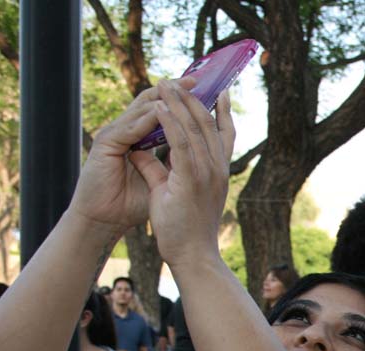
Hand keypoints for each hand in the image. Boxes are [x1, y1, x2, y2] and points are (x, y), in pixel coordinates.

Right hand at [66, 78, 193, 236]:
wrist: (103, 221)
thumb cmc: (130, 205)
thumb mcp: (161, 183)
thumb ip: (173, 165)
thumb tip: (198, 157)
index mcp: (140, 139)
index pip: (164, 113)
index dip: (184, 103)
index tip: (207, 93)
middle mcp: (128, 132)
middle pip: (152, 103)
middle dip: (176, 91)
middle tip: (196, 78)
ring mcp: (115, 135)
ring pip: (141, 108)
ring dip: (161, 96)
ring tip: (180, 86)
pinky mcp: (105, 142)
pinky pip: (130, 125)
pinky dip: (146, 118)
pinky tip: (161, 110)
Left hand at [130, 83, 235, 267]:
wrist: (192, 256)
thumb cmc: (184, 231)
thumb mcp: (171, 193)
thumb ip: (158, 170)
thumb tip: (140, 152)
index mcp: (218, 173)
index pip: (224, 135)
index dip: (221, 111)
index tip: (217, 91)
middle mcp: (217, 170)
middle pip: (208, 124)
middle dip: (194, 99)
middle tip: (179, 80)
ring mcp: (207, 175)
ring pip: (194, 129)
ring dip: (179, 104)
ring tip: (165, 85)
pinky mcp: (191, 181)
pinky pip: (180, 144)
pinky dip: (169, 123)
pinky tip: (159, 108)